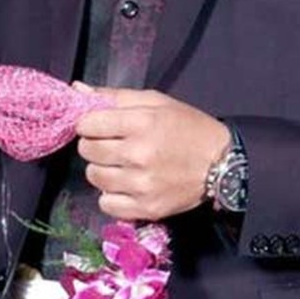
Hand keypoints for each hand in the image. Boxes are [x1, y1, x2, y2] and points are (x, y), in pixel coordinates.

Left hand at [75, 85, 229, 220]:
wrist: (223, 163)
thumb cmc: (188, 128)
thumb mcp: (157, 102)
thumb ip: (115, 97)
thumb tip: (77, 91)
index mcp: (142, 123)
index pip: (88, 124)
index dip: (89, 124)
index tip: (99, 126)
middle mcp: (139, 155)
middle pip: (87, 151)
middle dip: (94, 145)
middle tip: (112, 145)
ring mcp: (141, 184)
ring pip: (94, 176)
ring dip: (102, 170)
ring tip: (121, 165)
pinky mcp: (145, 207)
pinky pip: (106, 204)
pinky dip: (111, 196)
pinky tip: (126, 186)